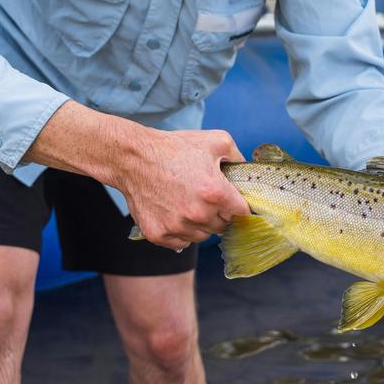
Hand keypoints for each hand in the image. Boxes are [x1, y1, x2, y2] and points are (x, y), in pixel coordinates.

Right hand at [117, 128, 250, 250]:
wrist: (134, 158)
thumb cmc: (175, 148)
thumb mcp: (216, 141)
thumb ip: (238, 157)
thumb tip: (248, 171)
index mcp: (216, 193)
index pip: (242, 212)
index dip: (239, 204)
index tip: (232, 199)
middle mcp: (198, 214)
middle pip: (223, 226)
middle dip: (219, 213)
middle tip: (207, 197)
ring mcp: (177, 227)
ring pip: (203, 236)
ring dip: (201, 224)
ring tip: (189, 202)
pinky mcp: (159, 235)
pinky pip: (182, 242)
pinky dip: (182, 232)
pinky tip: (176, 212)